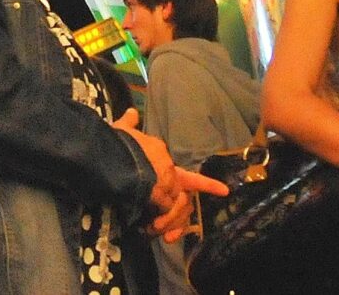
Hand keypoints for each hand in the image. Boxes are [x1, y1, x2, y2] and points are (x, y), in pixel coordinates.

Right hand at [115, 112, 226, 242]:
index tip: (224, 191)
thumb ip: (129, 124)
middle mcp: (170, 170)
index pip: (187, 172)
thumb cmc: (119, 143)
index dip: (207, 184)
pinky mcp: (159, 199)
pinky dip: (162, 225)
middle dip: (179, 210)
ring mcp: (167, 185)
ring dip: (169, 218)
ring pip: (177, 206)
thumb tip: (132, 111)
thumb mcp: (123, 130)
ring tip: (155, 226)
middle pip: (183, 193)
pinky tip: (153, 228)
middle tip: (170, 224)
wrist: (114, 156)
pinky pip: (167, 216)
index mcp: (162, 153)